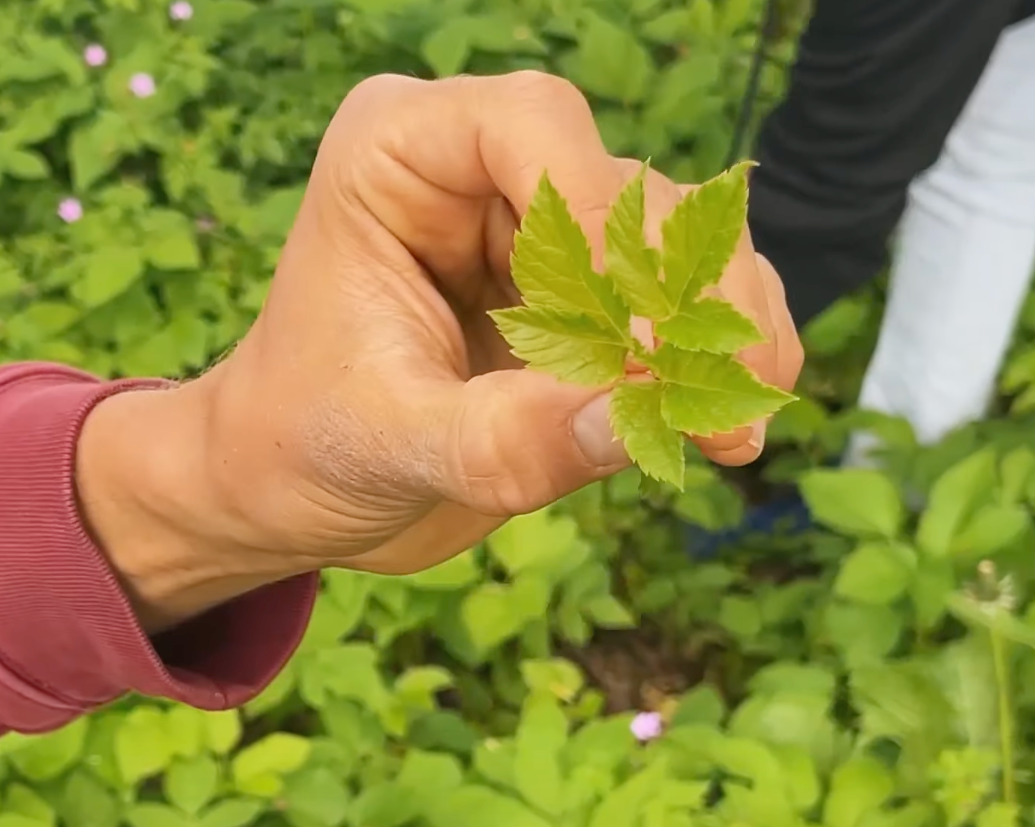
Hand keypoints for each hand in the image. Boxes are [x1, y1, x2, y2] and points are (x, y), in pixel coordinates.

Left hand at [76, 71, 801, 630]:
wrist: (295, 493)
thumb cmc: (302, 444)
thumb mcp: (387, 444)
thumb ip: (500, 437)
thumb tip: (631, 422)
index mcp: (402, 152)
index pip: (533, 127)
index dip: (602, 218)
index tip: (645, 339)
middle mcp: (484, 169)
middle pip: (628, 189)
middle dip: (687, 295)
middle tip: (725, 398)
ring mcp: (547, 229)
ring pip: (679, 242)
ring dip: (725, 330)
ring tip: (739, 426)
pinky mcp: (591, 298)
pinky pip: (684, 302)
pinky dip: (720, 359)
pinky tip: (733, 428)